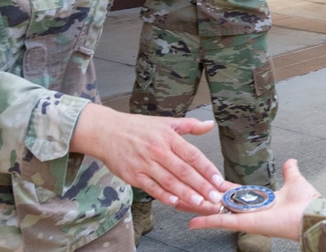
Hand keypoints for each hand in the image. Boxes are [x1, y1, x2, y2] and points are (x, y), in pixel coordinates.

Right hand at [70, 104, 223, 206]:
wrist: (106, 132)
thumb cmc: (137, 127)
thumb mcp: (165, 122)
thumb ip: (189, 125)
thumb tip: (209, 124)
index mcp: (168, 137)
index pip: (193, 155)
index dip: (207, 169)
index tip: (219, 180)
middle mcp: (158, 151)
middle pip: (184, 171)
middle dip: (201, 186)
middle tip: (215, 197)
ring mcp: (145, 164)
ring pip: (169, 181)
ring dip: (186, 194)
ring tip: (200, 202)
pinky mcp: (134, 175)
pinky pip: (152, 188)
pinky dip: (164, 196)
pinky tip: (175, 202)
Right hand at [187, 159, 320, 240]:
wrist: (312, 215)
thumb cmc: (306, 202)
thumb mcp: (294, 180)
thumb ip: (289, 172)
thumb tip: (290, 161)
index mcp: (258, 200)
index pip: (233, 192)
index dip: (218, 186)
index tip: (204, 179)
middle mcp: (249, 209)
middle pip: (220, 202)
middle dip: (203, 196)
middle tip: (184, 190)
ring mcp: (245, 217)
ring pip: (216, 212)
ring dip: (199, 207)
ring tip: (179, 203)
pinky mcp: (245, 223)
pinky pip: (223, 221)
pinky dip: (207, 222)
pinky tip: (191, 222)